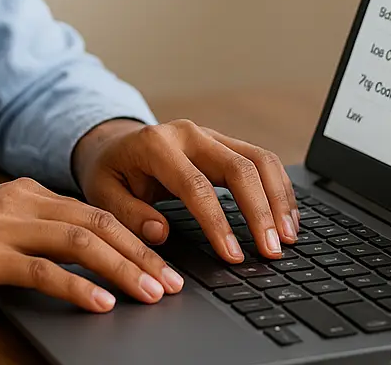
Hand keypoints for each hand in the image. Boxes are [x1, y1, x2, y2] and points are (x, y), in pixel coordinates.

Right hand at [0, 178, 185, 312]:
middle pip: (98, 222)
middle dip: (143, 253)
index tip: (163, 260)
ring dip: (124, 269)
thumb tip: (70, 258)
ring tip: (153, 294)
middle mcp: (20, 202)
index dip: (134, 236)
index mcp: (24, 192)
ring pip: (80, 242)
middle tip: (175, 282)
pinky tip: (102, 304)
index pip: (94, 210)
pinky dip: (78, 287)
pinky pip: (43, 271)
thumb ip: (27, 232)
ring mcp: (3, 227)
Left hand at [71, 118, 298, 263]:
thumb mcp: (102, 194)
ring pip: (260, 159)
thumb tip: (161, 233)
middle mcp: (190, 133)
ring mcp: (211, 134)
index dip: (219, 224)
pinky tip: (286, 217)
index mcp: (157, 145)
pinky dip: (279, 188)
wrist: (114, 144)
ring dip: (278, 199)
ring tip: (288, 237)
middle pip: (240, 167)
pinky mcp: (225, 143)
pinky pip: (261, 160)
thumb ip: (128, 214)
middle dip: (261, 212)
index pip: (197, 187)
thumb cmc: (110, 172)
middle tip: (273, 251)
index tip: (234, 256)